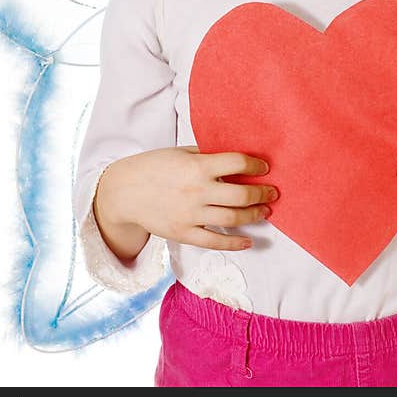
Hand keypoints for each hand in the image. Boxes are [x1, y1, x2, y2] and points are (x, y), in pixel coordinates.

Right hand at [96, 146, 277, 251]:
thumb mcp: (181, 152)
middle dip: (262, 193)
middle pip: (242, 194)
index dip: (256, 164)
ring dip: (254, 215)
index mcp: (197, 166)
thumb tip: (236, 159)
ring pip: (233, 219)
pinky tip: (249, 241)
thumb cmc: (154, 166)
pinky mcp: (184, 233)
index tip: (264, 167)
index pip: (237, 162)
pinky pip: (215, 242)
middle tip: (273, 192)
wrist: (124, 191)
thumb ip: (208, 155)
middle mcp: (197, 191)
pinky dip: (236, 244)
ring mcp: (191, 215)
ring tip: (265, 211)